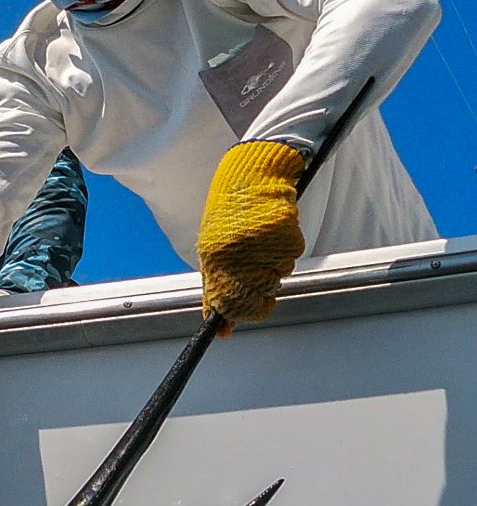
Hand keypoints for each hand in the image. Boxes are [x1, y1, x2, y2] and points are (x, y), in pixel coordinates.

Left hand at [197, 140, 306, 331]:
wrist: (250, 176)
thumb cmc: (230, 216)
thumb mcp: (213, 250)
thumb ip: (217, 287)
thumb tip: (222, 329)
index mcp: (213, 257)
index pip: (226, 302)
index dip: (236, 315)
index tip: (237, 321)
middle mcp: (236, 252)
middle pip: (257, 295)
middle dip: (261, 297)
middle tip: (261, 282)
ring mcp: (261, 243)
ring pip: (278, 276)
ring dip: (275, 266)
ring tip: (263, 244)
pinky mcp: (284, 233)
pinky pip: (292, 255)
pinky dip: (287, 249)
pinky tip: (275, 233)